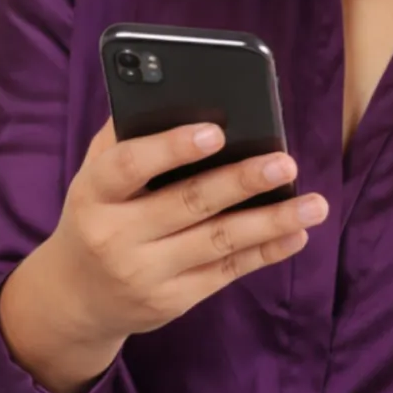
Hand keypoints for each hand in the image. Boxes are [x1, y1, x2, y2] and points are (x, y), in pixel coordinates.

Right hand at [44, 117, 327, 348]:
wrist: (77, 297)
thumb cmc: (99, 214)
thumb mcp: (95, 177)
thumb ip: (126, 137)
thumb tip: (180, 92)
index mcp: (93, 194)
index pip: (128, 166)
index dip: (171, 148)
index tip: (217, 131)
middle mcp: (115, 236)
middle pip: (188, 203)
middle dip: (241, 181)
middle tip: (285, 162)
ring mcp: (145, 273)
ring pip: (218, 242)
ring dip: (271, 221)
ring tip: (315, 204)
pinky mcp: (172, 300)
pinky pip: (227, 272)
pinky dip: (266, 252)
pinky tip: (296, 233)